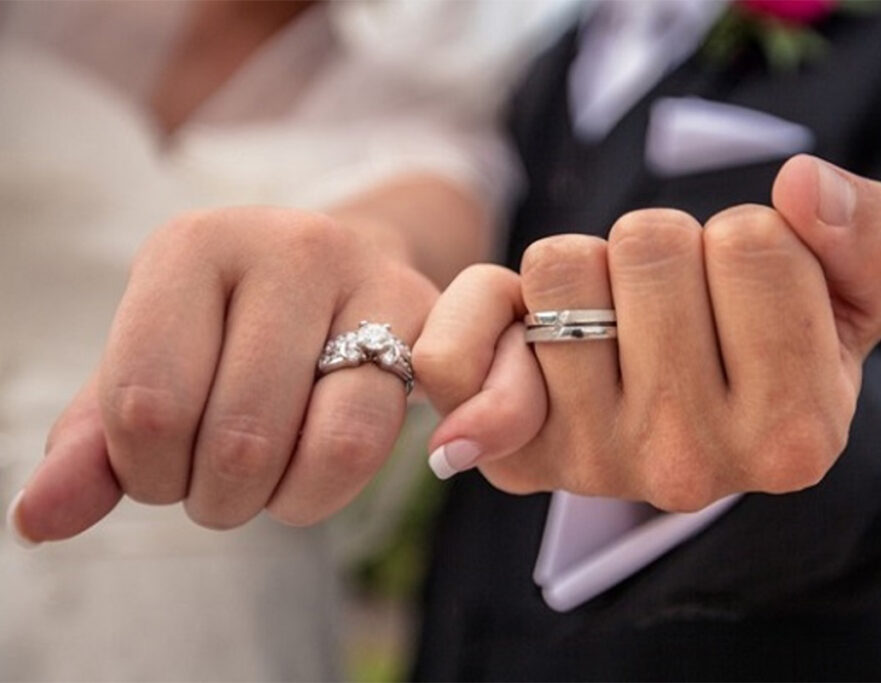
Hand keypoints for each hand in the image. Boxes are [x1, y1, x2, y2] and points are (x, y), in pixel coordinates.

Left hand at [9, 206, 435, 543]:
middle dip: (216, 496)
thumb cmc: (227, 336)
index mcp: (192, 246)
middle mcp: (286, 245)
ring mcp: (368, 277)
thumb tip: (36, 521)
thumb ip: (92, 446)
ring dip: (283, 502)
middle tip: (215, 481)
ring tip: (265, 484)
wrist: (337, 279)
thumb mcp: (152, 373)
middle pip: (238, 436)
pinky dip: (334, 488)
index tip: (157, 466)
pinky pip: (381, 442)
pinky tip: (315, 469)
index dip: (146, 472)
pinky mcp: (426, 322)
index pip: (148, 403)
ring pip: (328, 444)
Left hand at [413, 155, 880, 509]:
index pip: (750, 243)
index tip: (746, 294)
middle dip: (665, 248)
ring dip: (589, 269)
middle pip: (649, 245)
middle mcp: (689, 466)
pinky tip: (528, 336)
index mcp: (792, 433)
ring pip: (559, 265)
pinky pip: (453, 353)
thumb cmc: (777, 344)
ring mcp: (592, 464)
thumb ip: (873, 235)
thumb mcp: (860, 295)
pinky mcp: (513, 456)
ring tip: (620, 323)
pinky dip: (483, 312)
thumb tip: (802, 186)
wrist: (698, 415)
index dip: (748, 237)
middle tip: (678, 305)